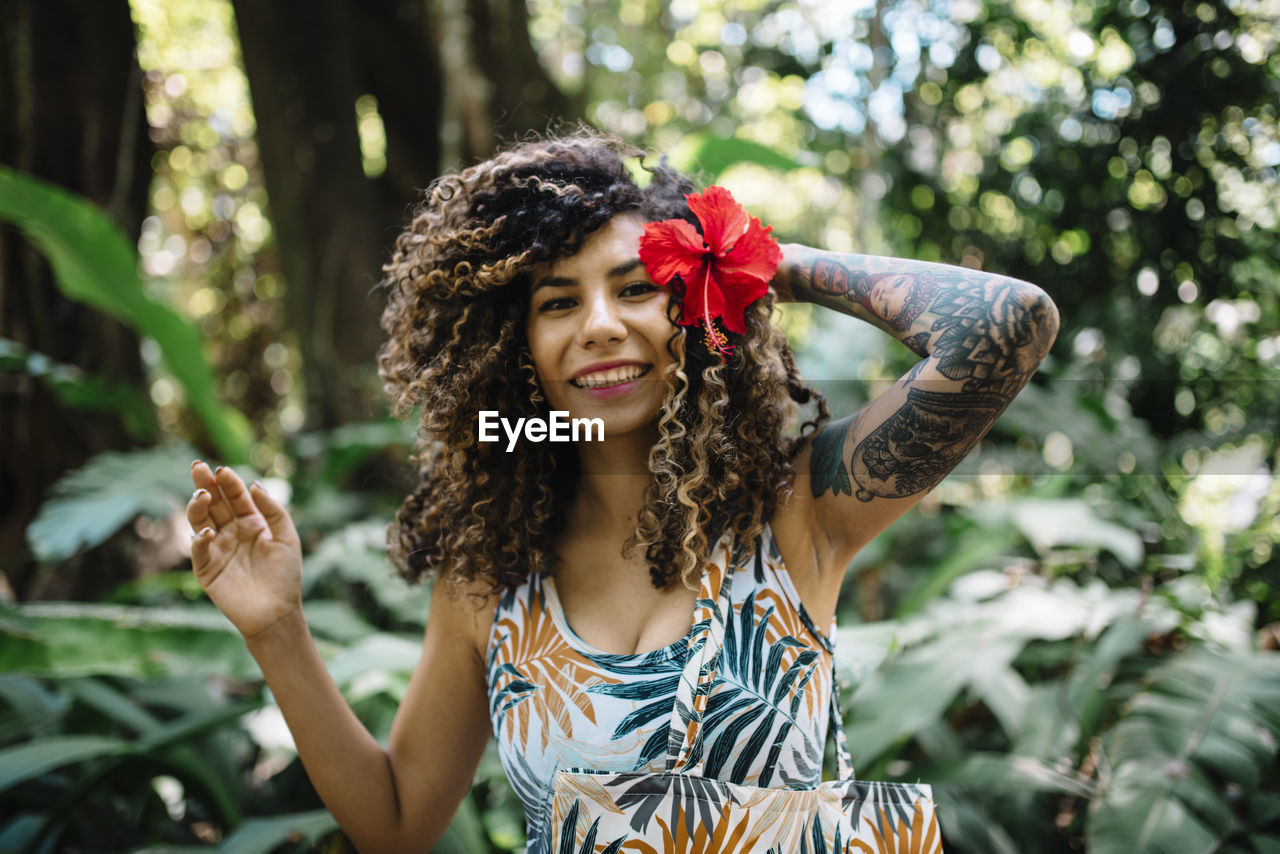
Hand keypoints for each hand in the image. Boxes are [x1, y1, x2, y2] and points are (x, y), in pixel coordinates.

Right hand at [187, 461, 303, 639]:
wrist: (277, 612)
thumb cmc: (285, 576)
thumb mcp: (287, 538)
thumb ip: (273, 511)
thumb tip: (254, 484)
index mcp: (251, 523)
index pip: (236, 497)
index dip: (229, 483)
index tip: (223, 470)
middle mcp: (231, 532)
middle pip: (214, 504)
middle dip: (205, 484)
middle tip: (198, 467)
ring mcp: (217, 549)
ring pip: (201, 521)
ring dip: (198, 506)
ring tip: (202, 493)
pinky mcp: (207, 569)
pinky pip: (199, 550)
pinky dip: (200, 539)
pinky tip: (208, 532)